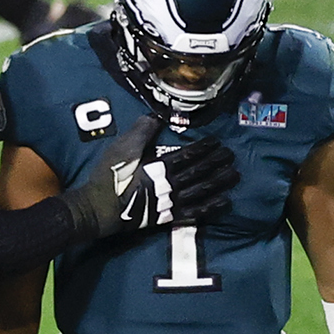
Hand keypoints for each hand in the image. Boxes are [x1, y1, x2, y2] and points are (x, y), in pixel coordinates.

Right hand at [71, 116, 237, 239]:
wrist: (99, 209)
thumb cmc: (109, 176)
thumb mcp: (122, 148)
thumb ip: (141, 131)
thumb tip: (159, 115)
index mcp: (159, 167)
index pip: (187, 156)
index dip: (204, 148)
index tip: (218, 142)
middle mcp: (169, 185)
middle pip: (198, 172)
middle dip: (216, 163)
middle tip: (232, 156)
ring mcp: (170, 203)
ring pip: (201, 191)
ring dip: (219, 183)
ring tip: (235, 176)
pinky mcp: (167, 218)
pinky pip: (194, 213)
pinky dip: (210, 208)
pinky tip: (224, 203)